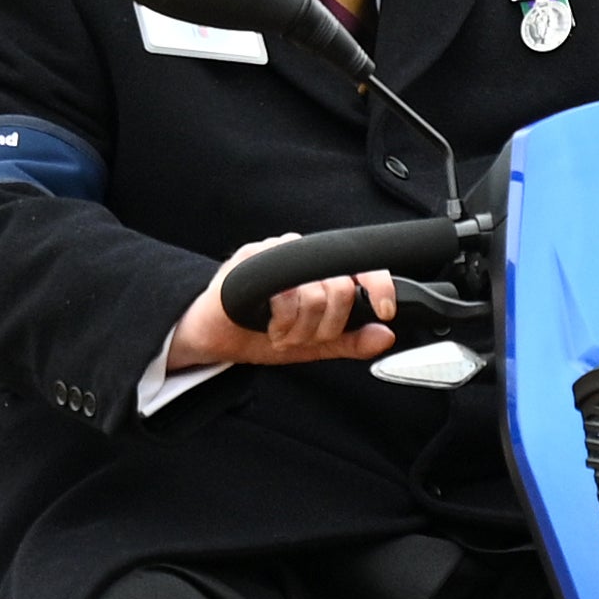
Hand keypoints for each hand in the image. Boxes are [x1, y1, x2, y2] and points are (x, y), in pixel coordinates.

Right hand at [164, 265, 396, 374]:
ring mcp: (275, 253)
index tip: (384, 311)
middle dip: (323, 328)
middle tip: (298, 337)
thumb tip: (385, 337)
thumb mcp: (315, 345)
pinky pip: (286, 295)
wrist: (213, 335)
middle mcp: (301, 255)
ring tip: (278, 333)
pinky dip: (279, 321)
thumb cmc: (258, 332)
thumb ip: (350, 341)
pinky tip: (265, 324)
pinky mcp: (251, 258)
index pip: (362, 266)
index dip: (379, 286)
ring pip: (316, 296)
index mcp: (320, 269)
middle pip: (341, 290)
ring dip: (298, 330)